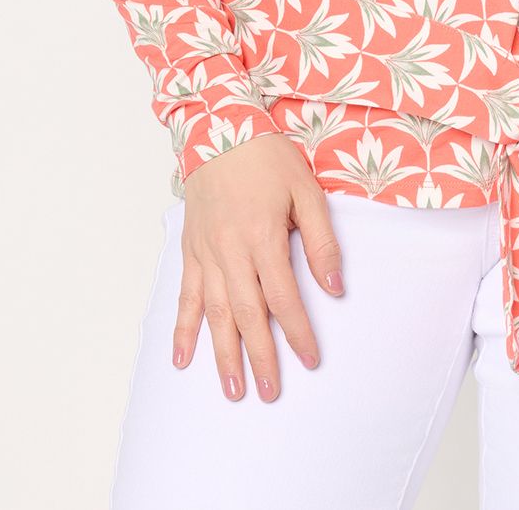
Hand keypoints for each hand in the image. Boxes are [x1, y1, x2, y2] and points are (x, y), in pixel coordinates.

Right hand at [171, 132, 344, 400]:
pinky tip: (183, 358)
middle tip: (269, 392)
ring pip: (214, 313)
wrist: (218, 126)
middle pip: (247, 314)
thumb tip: (335, 286)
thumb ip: (320, 239)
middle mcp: (230, 250)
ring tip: (232, 389)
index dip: (297, 331)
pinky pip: (186, 295)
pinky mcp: (190, 249)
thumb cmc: (266, 156)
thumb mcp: (306, 189)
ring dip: (222, 354)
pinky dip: (183, 328)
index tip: (309, 359)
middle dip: (259, 356)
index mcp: (262, 235)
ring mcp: (206, 252)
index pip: (283, 296)